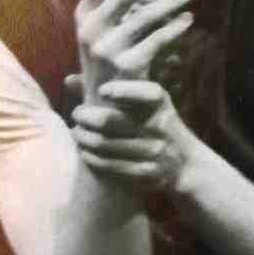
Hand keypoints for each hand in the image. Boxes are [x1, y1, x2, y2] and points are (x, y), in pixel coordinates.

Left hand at [68, 75, 194, 195]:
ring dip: (83, 138)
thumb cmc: (154, 124)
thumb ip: (109, 89)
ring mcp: (154, 151)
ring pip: (104, 144)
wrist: (184, 164)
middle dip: (85, 116)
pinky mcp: (146, 173)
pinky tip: (84, 152)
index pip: (145, 93)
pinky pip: (110, 166)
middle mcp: (159, 126)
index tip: (101, 91)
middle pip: (110, 121)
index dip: (123, 90)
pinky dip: (91, 158)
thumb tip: (69, 81)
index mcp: (160, 103)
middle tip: (76, 114)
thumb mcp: (144, 103)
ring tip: (76, 133)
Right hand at [75, 0, 192, 101]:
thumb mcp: (101, 34)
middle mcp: (91, 30)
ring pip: (146, 13)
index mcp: (83, 16)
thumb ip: (114, 6)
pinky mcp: (127, 66)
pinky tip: (188, 20)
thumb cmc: (107, 67)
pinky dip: (176, 27)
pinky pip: (158, 39)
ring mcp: (107, 49)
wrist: (105, 112)